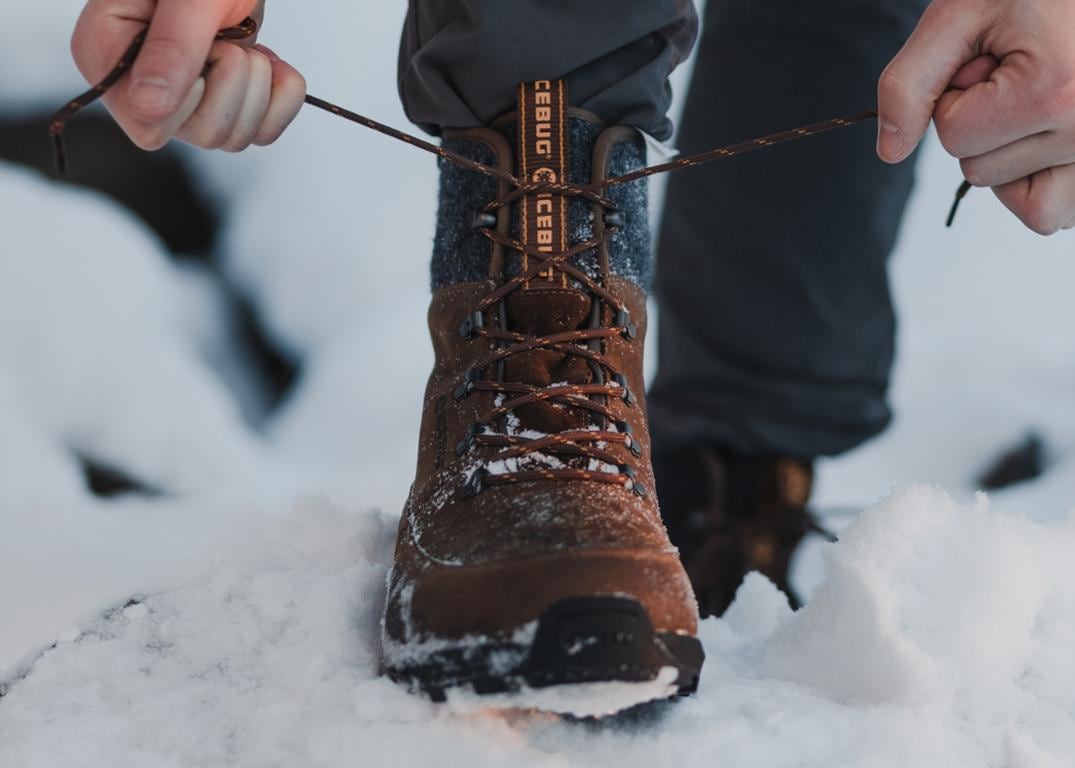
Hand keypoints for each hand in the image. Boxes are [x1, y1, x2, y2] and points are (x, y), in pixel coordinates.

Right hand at [71, 0, 305, 151]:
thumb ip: (172, 46)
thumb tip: (148, 109)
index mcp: (107, 57)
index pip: (148, 125)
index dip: (190, 95)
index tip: (202, 45)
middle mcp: (140, 88)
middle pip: (203, 135)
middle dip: (233, 83)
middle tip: (225, 38)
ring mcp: (185, 101)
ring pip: (234, 138)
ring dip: (258, 86)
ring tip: (241, 41)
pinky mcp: (227, 103)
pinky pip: (264, 132)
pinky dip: (282, 96)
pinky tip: (270, 63)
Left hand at [878, 0, 1074, 234]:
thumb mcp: (957, 15)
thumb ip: (910, 83)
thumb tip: (890, 153)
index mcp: (1055, 93)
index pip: (955, 137)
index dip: (954, 96)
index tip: (988, 58)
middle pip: (980, 171)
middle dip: (982, 124)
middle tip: (1019, 72)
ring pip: (1016, 199)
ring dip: (1009, 153)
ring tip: (1038, 95)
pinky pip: (1051, 213)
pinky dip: (1037, 183)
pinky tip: (1044, 133)